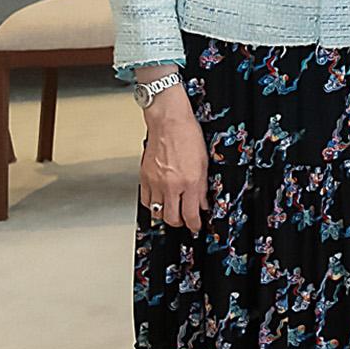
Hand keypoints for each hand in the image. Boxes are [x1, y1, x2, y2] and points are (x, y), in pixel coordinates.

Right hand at [135, 72, 208, 232]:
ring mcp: (155, 183)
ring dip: (166, 214)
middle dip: (180, 223)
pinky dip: (153, 205)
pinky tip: (160, 200)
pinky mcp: (144, 178)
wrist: (169, 122)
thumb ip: (202, 187)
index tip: (196, 227)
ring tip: (173, 209)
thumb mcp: (205, 163)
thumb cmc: (188, 136)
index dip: (194, 225)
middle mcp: (171, 185)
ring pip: (158, 212)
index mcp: (190, 182)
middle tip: (186, 220)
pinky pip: (146, 201)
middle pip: (172, 218)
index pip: (191, 214)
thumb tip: (203, 204)